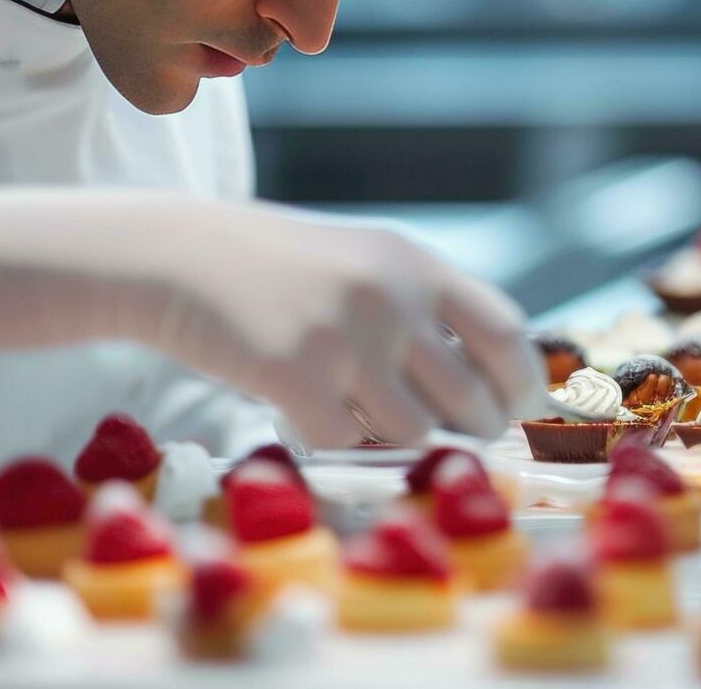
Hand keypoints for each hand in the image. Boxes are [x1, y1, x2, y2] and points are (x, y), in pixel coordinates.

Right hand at [0, 188, 541, 447]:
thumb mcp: (365, 262)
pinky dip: (335, 441)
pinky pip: (347, 444)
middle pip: (471, 399)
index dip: (521, 383)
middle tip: (445, 432)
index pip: (507, 333)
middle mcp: (391, 298)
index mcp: (417, 266)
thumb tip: (496, 381)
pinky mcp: (296, 376)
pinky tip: (308, 408)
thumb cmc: (279, 269)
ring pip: (414, 433)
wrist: (178, 256)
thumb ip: (426, 308)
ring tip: (359, 410)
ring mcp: (346, 338)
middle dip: (468, 429)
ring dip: (392, 437)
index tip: (516, 410)